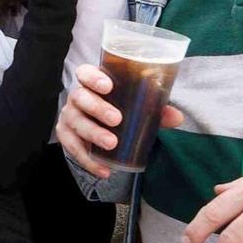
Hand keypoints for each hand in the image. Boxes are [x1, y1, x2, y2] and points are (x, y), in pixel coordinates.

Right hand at [53, 63, 182, 179]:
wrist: (100, 128)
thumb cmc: (120, 110)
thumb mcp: (137, 107)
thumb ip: (155, 110)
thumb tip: (176, 117)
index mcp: (92, 83)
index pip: (85, 73)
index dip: (93, 77)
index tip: (108, 86)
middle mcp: (77, 97)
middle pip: (80, 97)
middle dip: (97, 108)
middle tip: (116, 119)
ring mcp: (69, 116)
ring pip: (75, 122)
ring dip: (93, 134)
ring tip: (112, 144)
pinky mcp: (66, 136)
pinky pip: (72, 148)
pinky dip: (88, 160)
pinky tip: (104, 169)